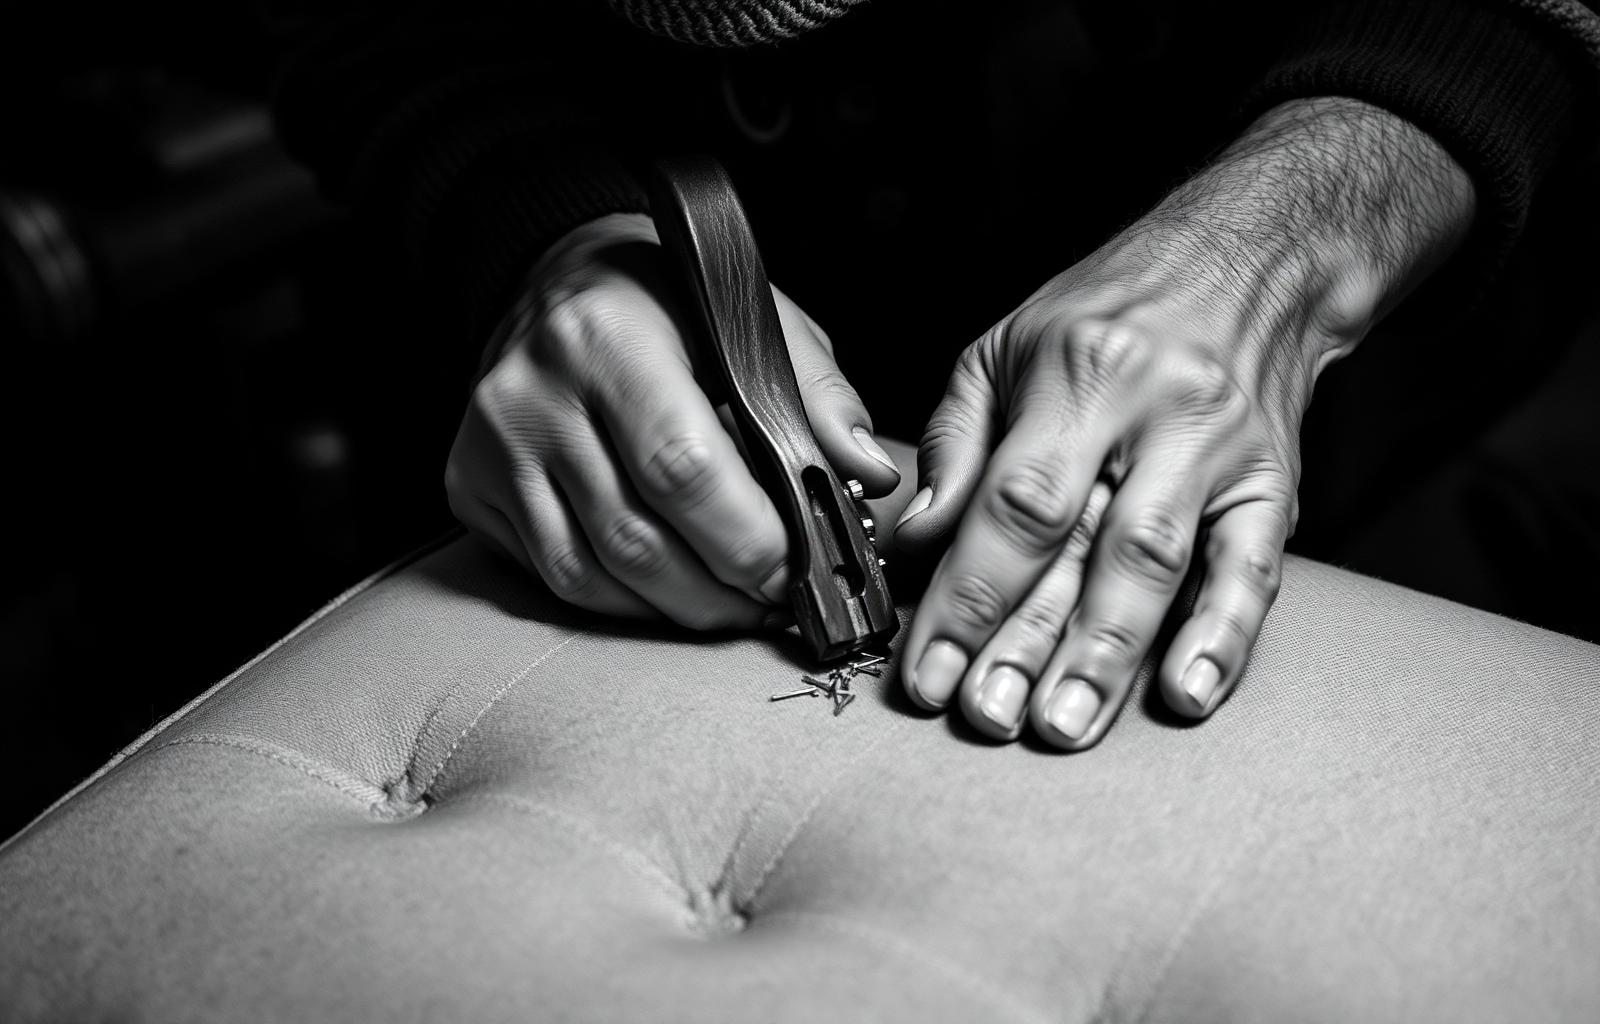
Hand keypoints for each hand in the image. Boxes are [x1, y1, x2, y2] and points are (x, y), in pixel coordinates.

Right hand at [446, 212, 899, 627]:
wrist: (557, 278)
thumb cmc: (671, 304)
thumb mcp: (753, 318)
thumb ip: (816, 395)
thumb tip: (868, 474)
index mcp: (609, 335)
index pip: (681, 467)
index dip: (748, 539)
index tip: (798, 570)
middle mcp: (535, 391)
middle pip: (635, 537)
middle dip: (721, 591)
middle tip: (774, 603)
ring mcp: (492, 443)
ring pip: (590, 576)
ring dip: (674, 609)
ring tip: (731, 604)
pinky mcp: (469, 481)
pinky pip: (554, 577)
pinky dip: (622, 602)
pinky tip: (668, 591)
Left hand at [896, 97, 1474, 747]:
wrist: (1255, 264)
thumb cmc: (1109, 313)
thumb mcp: (1007, 347)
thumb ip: (958, 444)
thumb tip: (918, 540)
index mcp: (1078, 375)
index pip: (1013, 502)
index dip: (966, 593)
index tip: (926, 669)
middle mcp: (1154, 415)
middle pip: (1085, 546)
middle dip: (1028, 641)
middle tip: (984, 716)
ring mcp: (1220, 453)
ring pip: (1160, 567)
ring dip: (1109, 657)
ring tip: (1061, 726)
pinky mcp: (1272, 487)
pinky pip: (1252, 571)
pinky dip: (1222, 639)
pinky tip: (1185, 698)